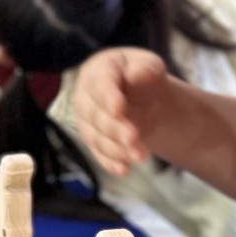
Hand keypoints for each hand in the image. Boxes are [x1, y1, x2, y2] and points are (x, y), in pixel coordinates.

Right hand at [71, 48, 175, 175]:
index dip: (108, 97)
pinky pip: (98, 154)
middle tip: (134, 138)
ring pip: (96, 138)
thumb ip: (145, 69)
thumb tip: (137, 74)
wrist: (143, 97)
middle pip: (95, 115)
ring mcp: (86, 121)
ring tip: (140, 156)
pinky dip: (111, 163)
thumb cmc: (144, 77)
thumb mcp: (151, 66)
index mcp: (97, 71)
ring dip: (117, 149)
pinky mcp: (93, 140)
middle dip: (115, 128)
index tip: (120, 109)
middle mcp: (85, 96)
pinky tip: (124, 169)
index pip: (99, 83)